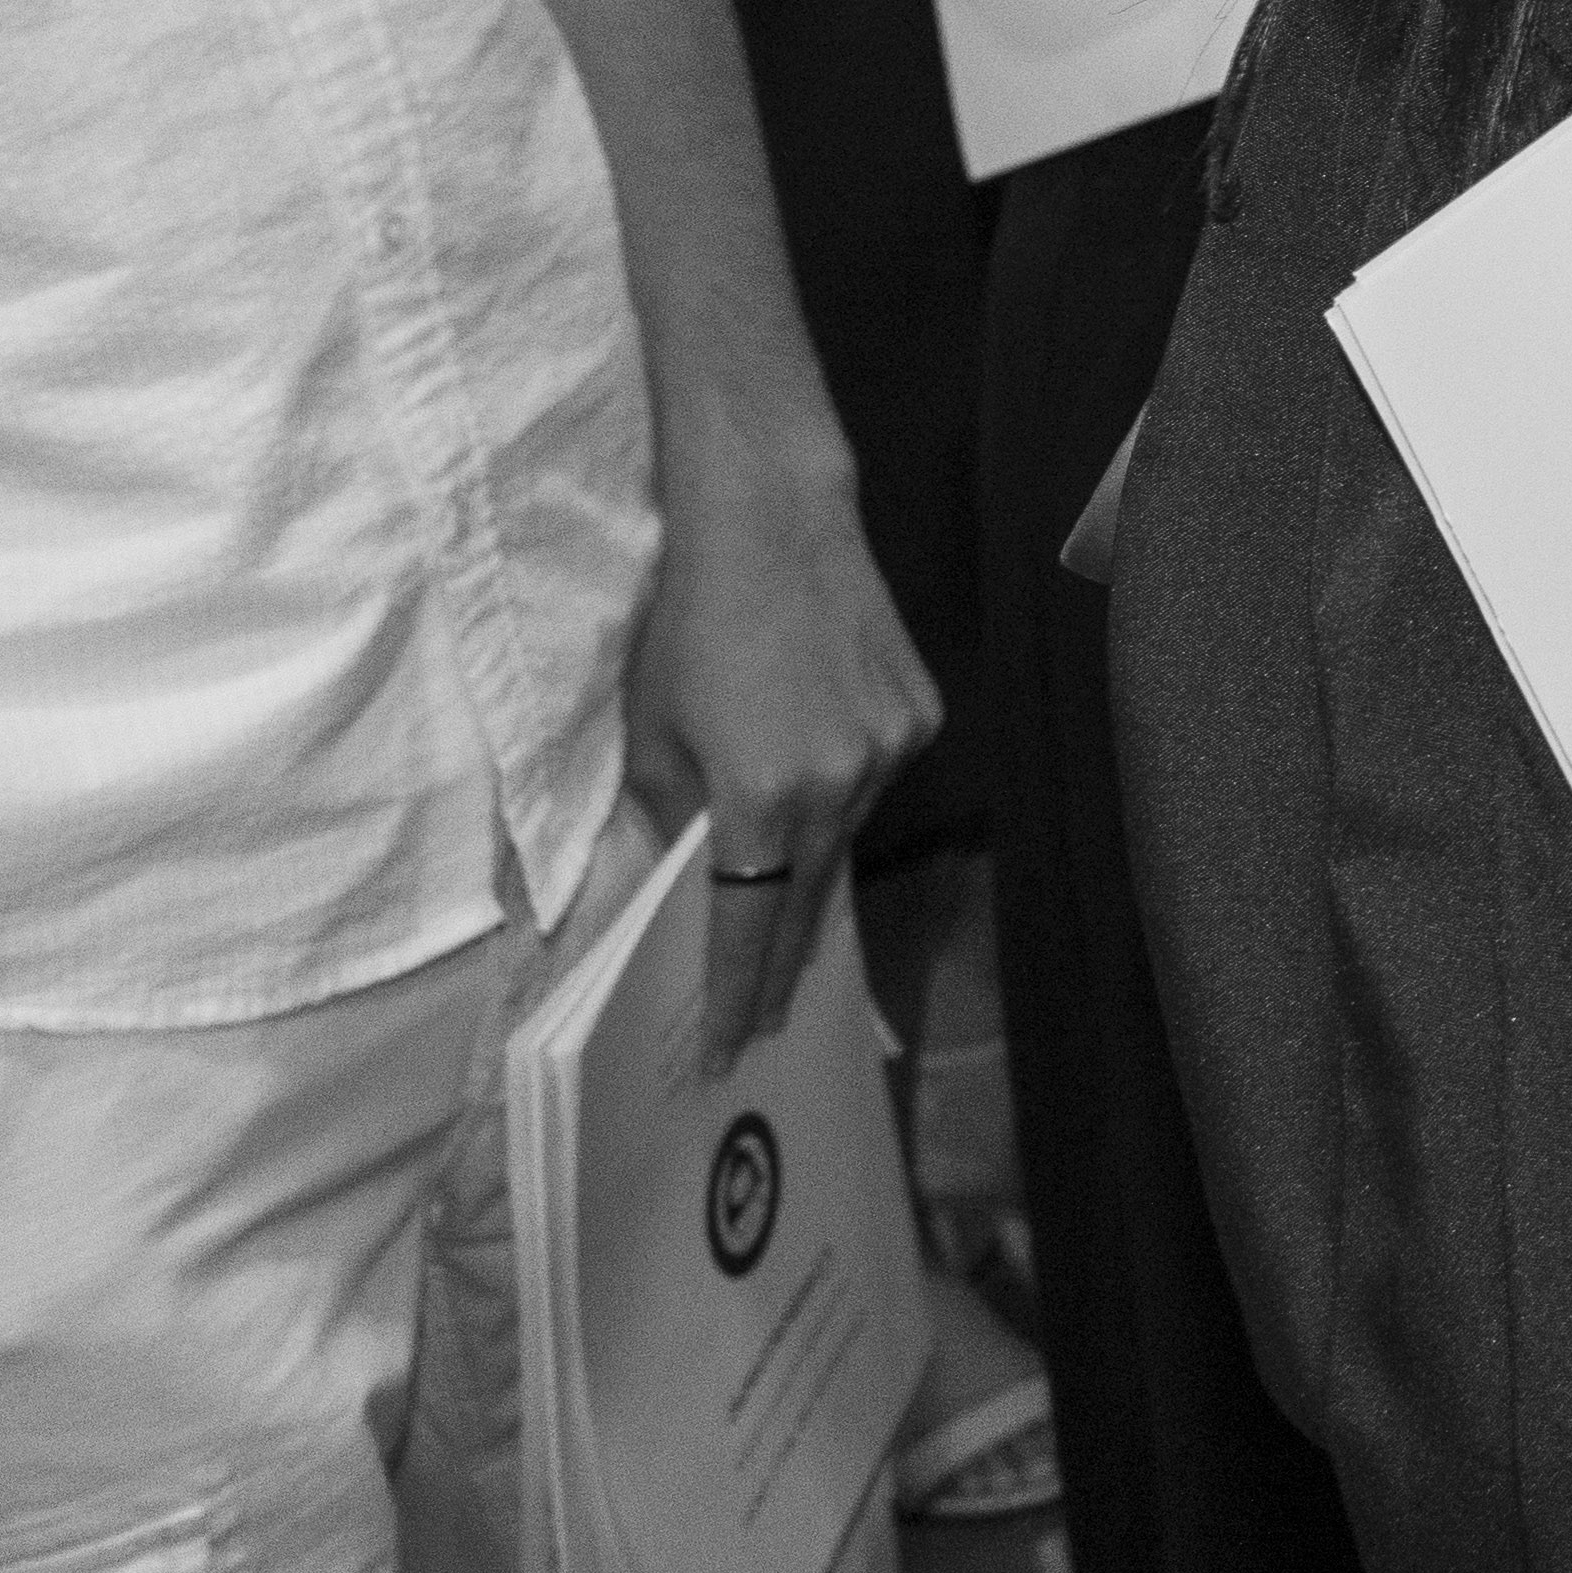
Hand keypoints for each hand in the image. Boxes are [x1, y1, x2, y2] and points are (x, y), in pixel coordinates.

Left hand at [623, 443, 933, 1065]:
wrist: (774, 519)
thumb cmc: (688, 624)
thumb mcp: (652, 734)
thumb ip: (674, 820)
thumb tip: (693, 872)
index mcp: (763, 799)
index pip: (750, 928)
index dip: (736, 995)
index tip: (727, 1053)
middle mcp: (842, 784)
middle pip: (810, 899)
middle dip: (782, 960)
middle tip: (761, 1016)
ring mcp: (893, 748)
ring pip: (846, 837)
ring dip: (810, 865)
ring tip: (781, 886)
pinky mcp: (920, 713)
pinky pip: (875, 781)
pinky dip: (841, 794)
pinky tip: (814, 767)